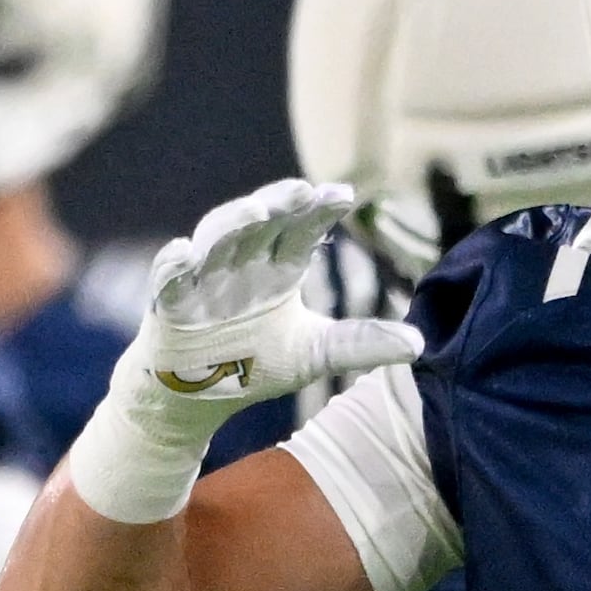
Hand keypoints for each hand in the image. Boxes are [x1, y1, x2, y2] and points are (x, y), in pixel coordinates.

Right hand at [63, 179, 421, 523]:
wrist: (196, 399)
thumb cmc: (252, 366)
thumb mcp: (314, 354)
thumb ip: (360, 344)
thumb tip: (420, 344)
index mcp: (277, 269)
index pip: (302, 230)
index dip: (319, 211)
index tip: (344, 195)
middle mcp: (242, 264)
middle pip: (260, 224)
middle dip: (279, 204)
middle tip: (302, 191)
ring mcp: (203, 281)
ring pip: (216, 239)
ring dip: (232, 222)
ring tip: (255, 210)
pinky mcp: (170, 305)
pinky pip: (169, 279)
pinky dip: (174, 265)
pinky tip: (184, 252)